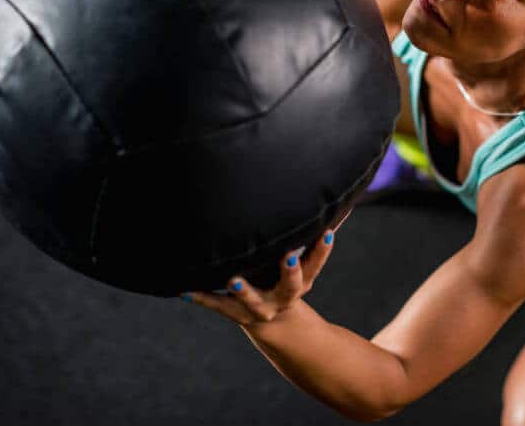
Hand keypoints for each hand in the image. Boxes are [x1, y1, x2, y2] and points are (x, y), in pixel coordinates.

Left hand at [182, 209, 350, 325]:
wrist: (271, 320)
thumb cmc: (284, 275)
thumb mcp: (302, 262)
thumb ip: (313, 239)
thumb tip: (340, 205)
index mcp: (302, 281)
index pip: (317, 263)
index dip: (322, 250)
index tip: (326, 232)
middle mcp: (284, 297)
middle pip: (291, 285)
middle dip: (290, 271)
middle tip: (288, 257)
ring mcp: (260, 307)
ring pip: (253, 301)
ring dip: (244, 290)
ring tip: (234, 279)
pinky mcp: (236, 312)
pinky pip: (218, 305)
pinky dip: (202, 297)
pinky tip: (184, 289)